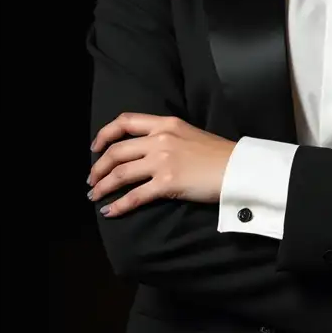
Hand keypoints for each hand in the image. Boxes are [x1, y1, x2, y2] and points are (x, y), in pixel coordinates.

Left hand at [87, 113, 236, 216]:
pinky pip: (134, 196)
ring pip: (119, 173)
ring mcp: (162, 161)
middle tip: (92, 180)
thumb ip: (167, 137)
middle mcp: (160, 139)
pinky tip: (110, 211)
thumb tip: (147, 151)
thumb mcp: (189, 134)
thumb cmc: (219, 155)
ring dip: (102, 186)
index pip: (125, 121)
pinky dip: (118, 205)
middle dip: (98, 167)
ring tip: (94, 196)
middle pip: (116, 151)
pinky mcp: (167, 183)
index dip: (105, 134)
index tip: (96, 147)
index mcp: (165, 123)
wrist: (239, 168)